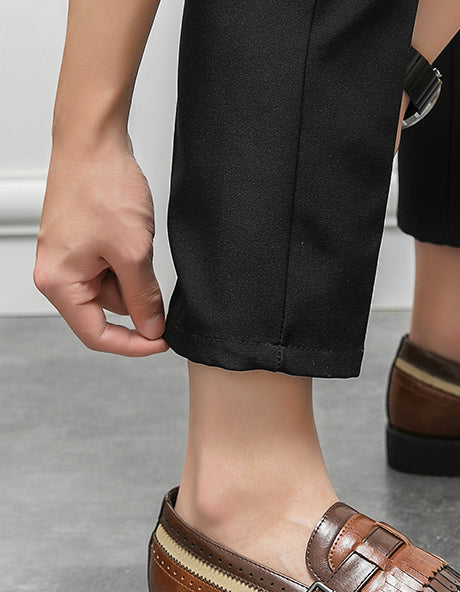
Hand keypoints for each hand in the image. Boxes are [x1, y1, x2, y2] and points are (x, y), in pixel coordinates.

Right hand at [34, 135, 167, 356]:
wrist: (95, 140)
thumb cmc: (101, 186)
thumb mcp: (133, 253)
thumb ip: (143, 298)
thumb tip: (152, 329)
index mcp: (59, 282)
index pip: (96, 335)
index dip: (133, 344)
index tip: (162, 342)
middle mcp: (58, 273)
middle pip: (107, 311)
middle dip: (138, 300)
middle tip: (155, 275)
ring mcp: (71, 258)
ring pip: (115, 289)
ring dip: (136, 277)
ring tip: (140, 244)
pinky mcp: (84, 244)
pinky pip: (114, 267)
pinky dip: (132, 261)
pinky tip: (136, 238)